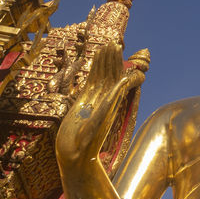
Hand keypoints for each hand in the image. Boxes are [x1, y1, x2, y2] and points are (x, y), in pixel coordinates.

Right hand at [56, 44, 143, 165]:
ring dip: (105, 61)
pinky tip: (94, 61)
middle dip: (114, 58)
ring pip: (102, 75)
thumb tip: (124, 82)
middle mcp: (105, 98)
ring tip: (107, 45)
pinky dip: (94, 70)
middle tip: (115, 42)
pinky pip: (91, 82)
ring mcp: (95, 99)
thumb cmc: (86, 142)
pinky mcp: (84, 102)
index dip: (124, 65)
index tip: (125, 53)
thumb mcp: (99, 121)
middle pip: (112, 73)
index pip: (123, 78)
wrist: (75, 156)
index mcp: (113, 100)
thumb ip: (110, 101)